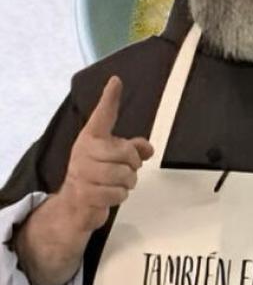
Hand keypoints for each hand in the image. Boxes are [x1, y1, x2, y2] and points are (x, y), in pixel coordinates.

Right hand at [51, 76, 153, 230]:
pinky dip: (120, 197)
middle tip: (124, 170)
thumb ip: (134, 148)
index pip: (103, 116)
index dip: (110, 98)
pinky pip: (119, 194)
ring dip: (127, 183)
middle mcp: (84, 151)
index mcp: (92, 138)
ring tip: (116, 183)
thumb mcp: (115, 158)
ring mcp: (82, 172)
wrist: (73, 204)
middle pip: (127, 154)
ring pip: (125, 175)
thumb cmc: (98, 175)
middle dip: (133, 166)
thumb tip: (148, 148)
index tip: (116, 80)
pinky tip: (108, 195)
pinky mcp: (84, 193)